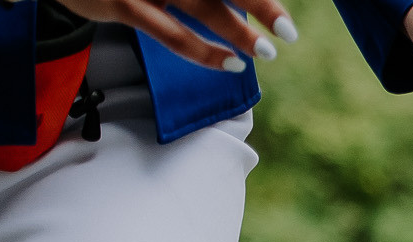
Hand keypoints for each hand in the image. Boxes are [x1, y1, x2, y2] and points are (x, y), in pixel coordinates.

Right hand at [61, 0, 290, 71]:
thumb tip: (240, 9)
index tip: (282, 15)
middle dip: (259, 5)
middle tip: (289, 29)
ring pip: (202, 7)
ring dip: (239, 32)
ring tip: (268, 52)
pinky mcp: (123, 5)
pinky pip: (171, 34)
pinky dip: (204, 52)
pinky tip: (230, 63)